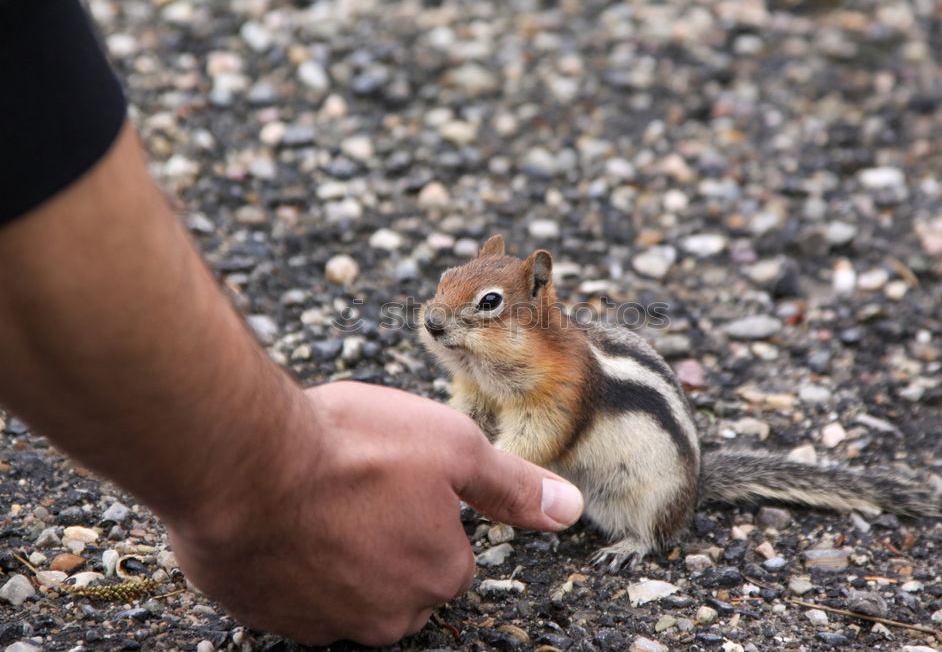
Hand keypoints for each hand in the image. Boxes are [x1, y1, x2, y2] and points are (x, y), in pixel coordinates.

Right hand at [166, 381, 583, 645]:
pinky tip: (280, 514)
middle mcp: (388, 615)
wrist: (245, 462)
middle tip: (354, 481)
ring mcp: (324, 621)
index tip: (394, 471)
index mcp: (439, 575)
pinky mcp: (269, 616)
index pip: (449, 551)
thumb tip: (569, 509)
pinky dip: (292, 558)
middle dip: (384, 532)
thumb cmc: (354, 446)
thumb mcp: (453, 446)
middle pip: (400, 572)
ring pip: (346, 583)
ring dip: (336, 546)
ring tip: (314, 494)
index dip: (424, 505)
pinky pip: (294, 589)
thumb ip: (512, 486)